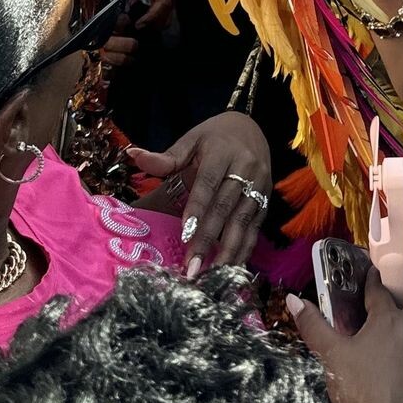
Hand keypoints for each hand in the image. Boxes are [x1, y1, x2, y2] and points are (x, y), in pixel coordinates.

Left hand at [127, 0, 174, 29]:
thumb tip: (124, 8)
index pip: (162, 4)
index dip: (151, 17)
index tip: (138, 25)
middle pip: (168, 12)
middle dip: (153, 24)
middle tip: (136, 28)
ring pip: (168, 13)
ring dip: (154, 22)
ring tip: (138, 25)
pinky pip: (165, 9)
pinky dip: (155, 17)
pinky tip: (143, 19)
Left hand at [128, 110, 272, 275]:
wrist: (252, 127)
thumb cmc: (214, 137)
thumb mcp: (191, 140)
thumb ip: (166, 156)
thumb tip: (134, 155)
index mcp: (222, 152)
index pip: (208, 184)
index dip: (197, 210)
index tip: (185, 236)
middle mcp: (245, 169)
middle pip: (225, 208)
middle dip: (209, 240)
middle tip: (193, 267)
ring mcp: (260, 185)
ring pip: (244, 221)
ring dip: (229, 250)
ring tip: (213, 275)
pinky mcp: (267, 199)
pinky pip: (256, 227)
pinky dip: (245, 248)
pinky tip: (233, 268)